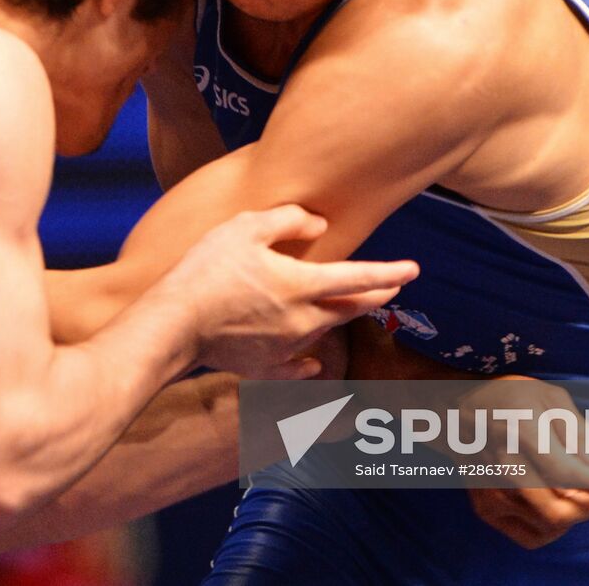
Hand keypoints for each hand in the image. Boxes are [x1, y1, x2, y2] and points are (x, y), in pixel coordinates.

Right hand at [162, 205, 418, 379]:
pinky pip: (297, 367)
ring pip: (324, 331)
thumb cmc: (207, 269)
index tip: (414, 270)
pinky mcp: (265, 369)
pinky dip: (308, 363)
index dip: (390, 272)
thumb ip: (288, 220)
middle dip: (375, 297)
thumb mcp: (245, 227)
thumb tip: (320, 225)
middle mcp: (303, 321)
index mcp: (303, 285)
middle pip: (350, 309)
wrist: (174, 324)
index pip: (359, 278)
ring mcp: (286, 349)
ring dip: (337, 318)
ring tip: (342, 308)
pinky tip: (312, 363)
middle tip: (392, 289)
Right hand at [455, 375, 588, 548]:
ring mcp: (492, 491)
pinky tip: (553, 505)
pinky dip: (551, 529)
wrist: (453, 416)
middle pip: (558, 511)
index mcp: (520, 430)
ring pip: (548, 526)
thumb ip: (577, 430)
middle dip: (588, 504)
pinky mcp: (486, 508)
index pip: (566, 472)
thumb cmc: (506, 400)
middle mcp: (503, 465)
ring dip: (571, 515)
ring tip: (572, 492)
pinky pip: (531, 537)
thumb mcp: (548, 396)